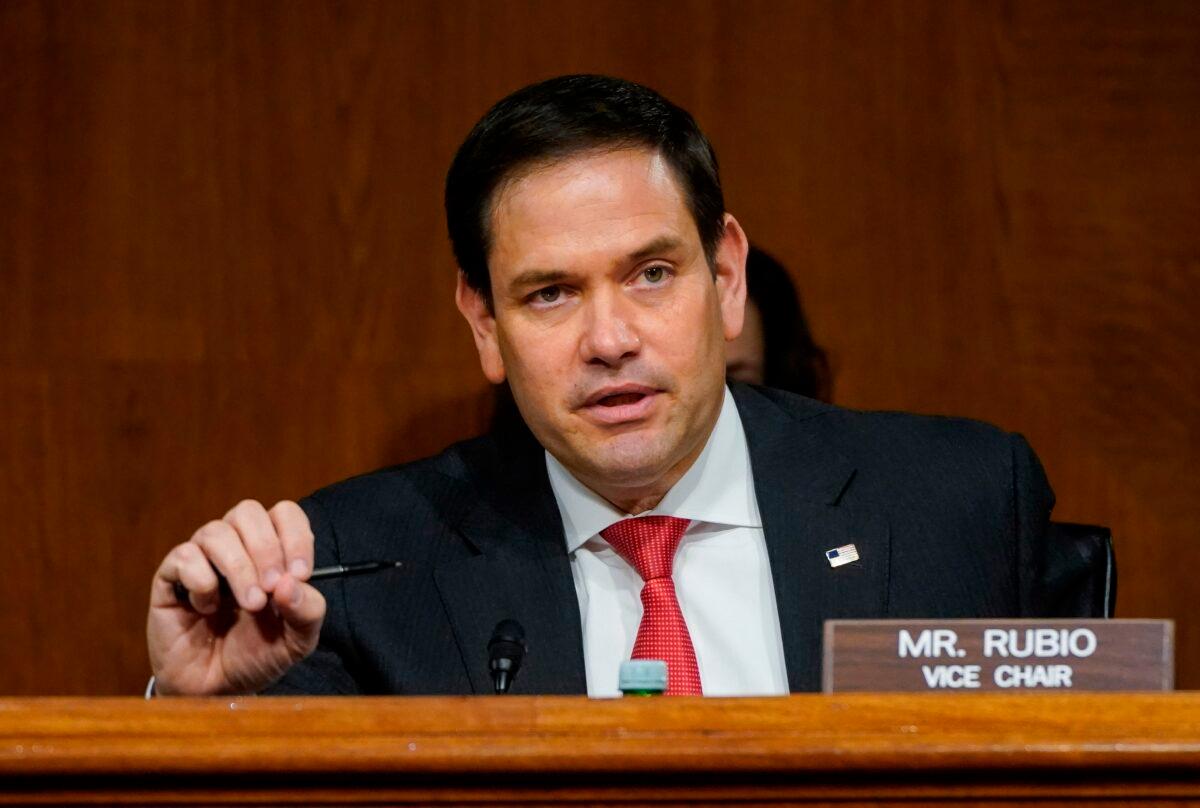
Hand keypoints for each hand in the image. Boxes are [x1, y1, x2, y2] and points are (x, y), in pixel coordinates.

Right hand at [147, 500, 326, 694]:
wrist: (217, 690)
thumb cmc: (257, 655)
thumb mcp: (297, 640)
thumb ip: (308, 610)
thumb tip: (292, 583)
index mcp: (271, 551)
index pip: (284, 514)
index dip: (295, 536)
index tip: (301, 573)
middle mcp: (236, 547)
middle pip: (248, 511)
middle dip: (266, 549)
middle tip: (272, 588)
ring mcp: (202, 559)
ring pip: (216, 531)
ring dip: (238, 567)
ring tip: (250, 604)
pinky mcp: (170, 577)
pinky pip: (183, 555)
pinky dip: (201, 580)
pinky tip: (207, 608)